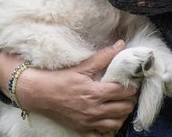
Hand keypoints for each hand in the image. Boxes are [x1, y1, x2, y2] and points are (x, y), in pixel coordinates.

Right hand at [0, 41, 138, 135]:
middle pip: (124, 109)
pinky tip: (108, 121)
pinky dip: (108, 130)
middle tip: (128, 95)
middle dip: (129, 101)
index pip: (123, 92)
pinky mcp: (81, 130)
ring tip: (120, 106)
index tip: (133, 84)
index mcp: (95, 93)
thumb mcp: (82, 66)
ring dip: (122, 115)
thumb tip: (121, 44)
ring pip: (116, 123)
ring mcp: (88, 123)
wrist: (39, 93)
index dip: (132, 88)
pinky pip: (101, 136)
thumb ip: (104, 56)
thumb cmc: (60, 78)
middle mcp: (94, 110)